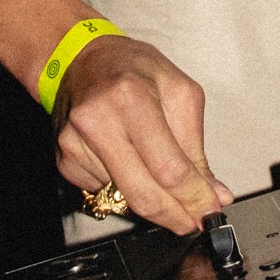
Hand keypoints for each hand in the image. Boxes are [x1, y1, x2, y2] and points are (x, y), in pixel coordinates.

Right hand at [50, 34, 231, 233]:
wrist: (82, 58)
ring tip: (153, 165)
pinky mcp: (64, 160)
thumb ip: (195, 147)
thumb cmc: (134, 69)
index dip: (193, 197)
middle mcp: (97, 122)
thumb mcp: (178, 92)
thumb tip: (215, 194)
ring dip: (149, 196)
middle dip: (174, 216)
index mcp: (131, 98)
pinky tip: (123, 155)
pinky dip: (122, 185)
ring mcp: (75, 144)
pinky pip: (103, 191)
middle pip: (142, 195)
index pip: (168, 168)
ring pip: (123, 197)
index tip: (210, 211)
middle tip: (193, 221)